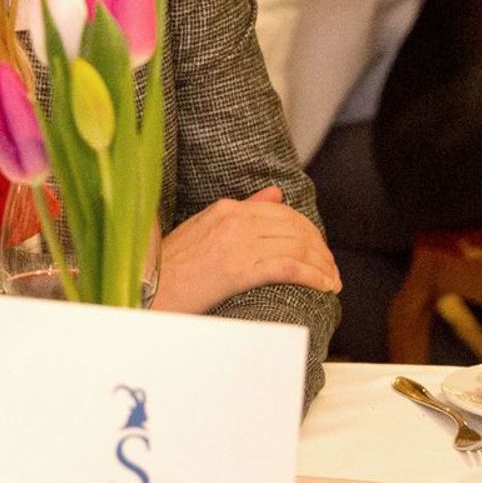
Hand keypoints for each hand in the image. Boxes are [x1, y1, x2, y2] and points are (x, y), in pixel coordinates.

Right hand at [153, 185, 340, 314]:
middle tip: (330, 269)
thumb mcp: (204, 227)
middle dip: (321, 250)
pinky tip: (325, 286)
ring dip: (323, 266)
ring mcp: (237, 244)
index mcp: (226, 208)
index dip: (309, 231)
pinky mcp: (239, 270)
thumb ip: (243, 209)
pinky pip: (290, 268)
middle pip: (296, 228)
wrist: (150, 289)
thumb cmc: (172, 265)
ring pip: (298, 247)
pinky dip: (314, 276)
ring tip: (331, 281)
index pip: (284, 212)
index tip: (318, 250)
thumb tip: (276, 193)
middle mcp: (234, 220)